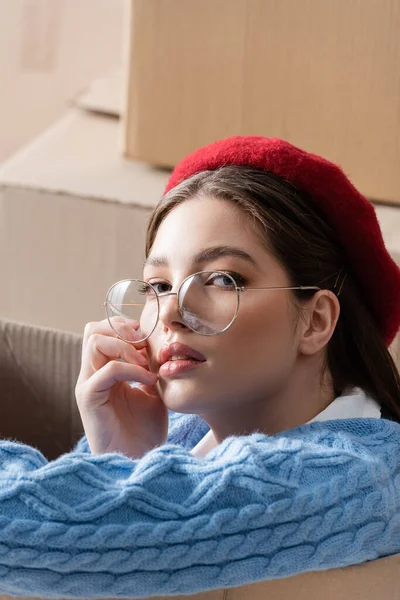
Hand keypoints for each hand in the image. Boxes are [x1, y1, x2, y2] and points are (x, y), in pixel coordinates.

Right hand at [75, 317, 167, 456]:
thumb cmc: (145, 431)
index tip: (151, 339)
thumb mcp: (153, 392)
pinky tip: (148, 379)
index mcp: (105, 370)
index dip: (127, 328)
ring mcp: (88, 384)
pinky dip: (131, 369)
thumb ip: (151, 368)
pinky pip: (107, 370)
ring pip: (94, 341)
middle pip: (93, 330)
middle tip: (145, 346)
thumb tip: (160, 346)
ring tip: (145, 363)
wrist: (139, 461)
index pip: (104, 331)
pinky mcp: (89, 398)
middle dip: (122, 330)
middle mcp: (92, 374)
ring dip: (125, 346)